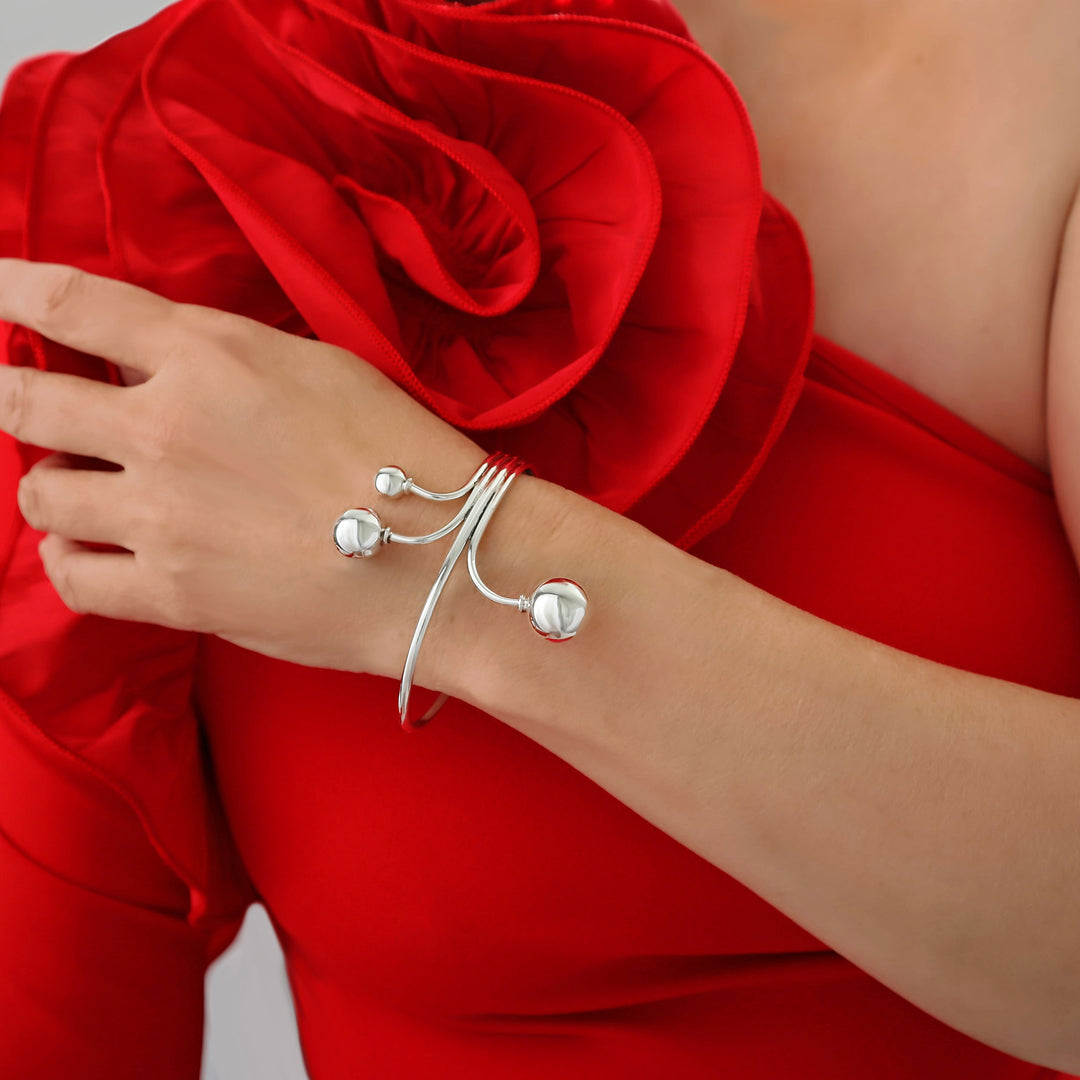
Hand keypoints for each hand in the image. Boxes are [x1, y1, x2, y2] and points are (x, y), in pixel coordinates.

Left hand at [0, 256, 498, 680]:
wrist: (441, 561)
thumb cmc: (400, 456)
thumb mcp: (318, 367)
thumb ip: (224, 355)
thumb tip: (151, 364)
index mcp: (208, 355)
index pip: (71, 304)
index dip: (7, 289)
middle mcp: (165, 427)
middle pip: (24, 402)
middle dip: (9, 397)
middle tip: (18, 403)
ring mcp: (161, 516)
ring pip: (41, 494)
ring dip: (57, 486)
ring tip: (94, 490)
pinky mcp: (171, 593)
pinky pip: (71, 577)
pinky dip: (72, 558)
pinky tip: (97, 550)